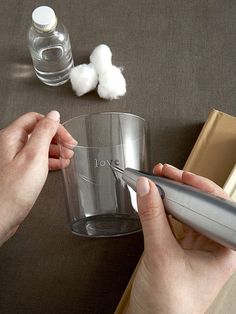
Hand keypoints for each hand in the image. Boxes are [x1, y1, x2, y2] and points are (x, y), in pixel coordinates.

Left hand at [0, 111, 75, 245]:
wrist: (1, 217)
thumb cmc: (13, 192)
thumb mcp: (34, 156)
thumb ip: (44, 132)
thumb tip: (53, 115)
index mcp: (11, 137)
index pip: (36, 119)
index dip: (54, 126)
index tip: (66, 137)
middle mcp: (10, 146)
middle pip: (37, 132)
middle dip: (56, 139)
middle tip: (70, 147)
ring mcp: (14, 159)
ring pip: (38, 147)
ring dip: (55, 150)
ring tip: (68, 157)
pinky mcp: (18, 171)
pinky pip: (36, 160)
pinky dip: (49, 161)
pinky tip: (59, 165)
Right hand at [127, 164, 235, 313]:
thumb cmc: (171, 306)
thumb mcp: (161, 255)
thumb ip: (152, 218)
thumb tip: (146, 188)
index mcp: (224, 249)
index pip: (218, 207)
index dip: (200, 187)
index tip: (181, 175)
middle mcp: (213, 246)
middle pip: (201, 206)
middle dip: (182, 186)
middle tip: (165, 173)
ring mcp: (197, 247)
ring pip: (187, 211)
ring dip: (171, 196)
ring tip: (158, 181)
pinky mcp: (181, 248)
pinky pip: (174, 221)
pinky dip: (163, 209)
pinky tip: (155, 200)